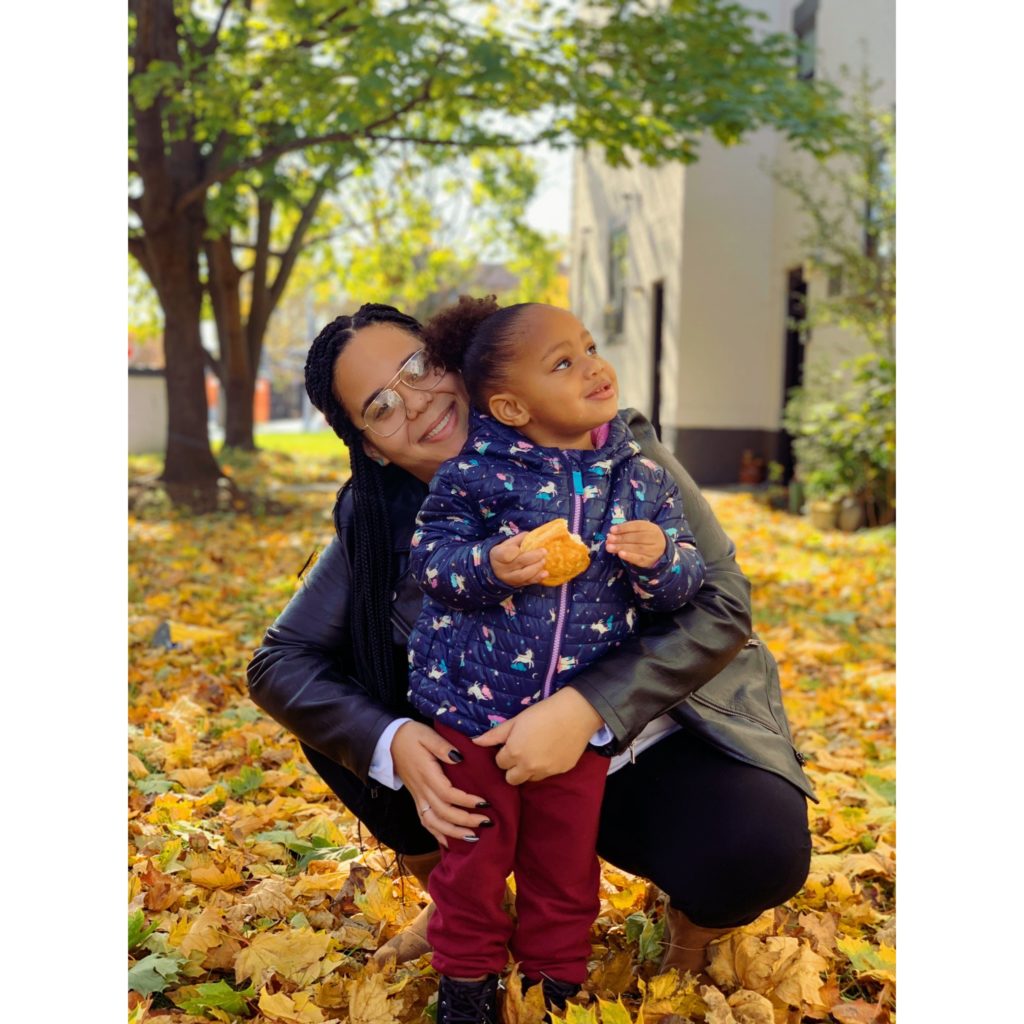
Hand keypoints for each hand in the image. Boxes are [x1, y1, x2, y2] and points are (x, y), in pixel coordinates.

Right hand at [390, 721, 490, 847]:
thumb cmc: (410, 735)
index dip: (466, 801)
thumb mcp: (427, 734)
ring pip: (434, 823)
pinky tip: (450, 841)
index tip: (484, 803)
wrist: (388, 741)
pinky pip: (425, 822)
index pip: (448, 794)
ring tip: (473, 837)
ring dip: (453, 832)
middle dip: (466, 821)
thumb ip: (443, 746)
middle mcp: (422, 790)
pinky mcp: (416, 799)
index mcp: (427, 774)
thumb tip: (459, 757)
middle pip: (444, 813)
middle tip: (487, 822)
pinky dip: (437, 834)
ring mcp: (418, 797)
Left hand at [472, 688, 603, 784]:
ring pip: (529, 779)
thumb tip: (475, 742)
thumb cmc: (543, 712)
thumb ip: (495, 735)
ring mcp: (545, 772)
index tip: (510, 744)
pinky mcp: (560, 772)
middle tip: (520, 753)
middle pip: (511, 779)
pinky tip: (549, 752)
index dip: (504, 753)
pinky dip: (544, 767)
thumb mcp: (516, 720)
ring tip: (535, 752)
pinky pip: (546, 775)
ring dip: (528, 770)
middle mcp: (528, 767)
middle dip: (512, 768)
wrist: (575, 713)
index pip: (499, 763)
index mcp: (514, 753)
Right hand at [489, 533, 548, 586]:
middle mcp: (501, 568)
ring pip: (523, 575)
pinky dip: (537, 578)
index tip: (520, 547)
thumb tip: (534, 536)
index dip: (514, 550)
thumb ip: (520, 539)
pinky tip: (545, 573)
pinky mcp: (516, 585)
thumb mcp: (508, 543)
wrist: (498, 569)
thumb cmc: (506, 552)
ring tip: (544, 561)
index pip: (505, 554)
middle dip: (533, 557)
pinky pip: (527, 582)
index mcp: (497, 555)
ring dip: (536, 568)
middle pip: (518, 563)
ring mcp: (509, 578)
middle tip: (544, 551)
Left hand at [605, 520, 666, 567]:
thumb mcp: (639, 530)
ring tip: (610, 547)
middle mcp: (654, 538)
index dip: (624, 528)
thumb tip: (611, 533)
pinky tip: (620, 554)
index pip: (637, 526)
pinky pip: (639, 558)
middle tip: (609, 539)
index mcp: (651, 527)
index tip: (612, 530)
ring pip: (637, 548)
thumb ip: (626, 530)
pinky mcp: (650, 560)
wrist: (661, 550)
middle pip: (636, 538)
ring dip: (621, 547)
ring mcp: (653, 550)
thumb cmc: (645, 537)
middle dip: (621, 538)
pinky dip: (629, 556)